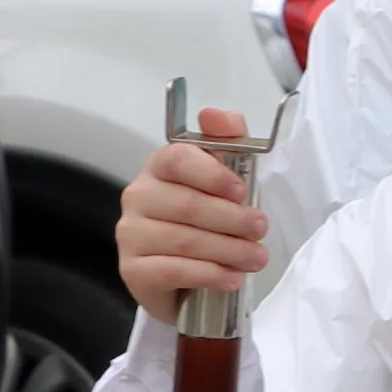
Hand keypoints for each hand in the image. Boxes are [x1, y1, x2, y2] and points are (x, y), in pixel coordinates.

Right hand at [115, 114, 264, 325]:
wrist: (182, 273)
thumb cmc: (207, 218)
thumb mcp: (224, 177)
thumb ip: (226, 141)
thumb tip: (213, 114)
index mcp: (159, 167)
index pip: (177, 158)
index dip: (212, 174)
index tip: (242, 191)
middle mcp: (138, 196)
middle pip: (186, 204)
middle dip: (232, 219)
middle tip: (260, 230)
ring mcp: (130, 234)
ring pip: (184, 240)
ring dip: (228, 250)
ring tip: (257, 258)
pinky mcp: (132, 270)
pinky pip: (173, 270)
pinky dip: (209, 274)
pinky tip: (232, 278)